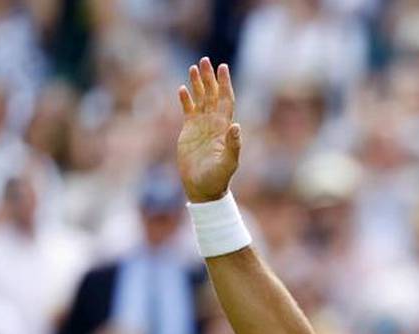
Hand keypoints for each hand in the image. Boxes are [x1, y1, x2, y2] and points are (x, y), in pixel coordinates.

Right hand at [177, 57, 241, 202]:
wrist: (202, 188)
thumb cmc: (217, 179)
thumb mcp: (228, 163)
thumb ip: (233, 145)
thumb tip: (236, 125)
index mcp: (224, 127)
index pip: (226, 100)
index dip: (225, 84)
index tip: (223, 67)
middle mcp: (214, 123)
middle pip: (213, 95)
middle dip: (210, 78)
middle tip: (206, 60)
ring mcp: (201, 126)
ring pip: (200, 99)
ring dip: (198, 84)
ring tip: (194, 67)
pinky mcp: (189, 131)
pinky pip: (188, 111)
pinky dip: (185, 100)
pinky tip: (182, 89)